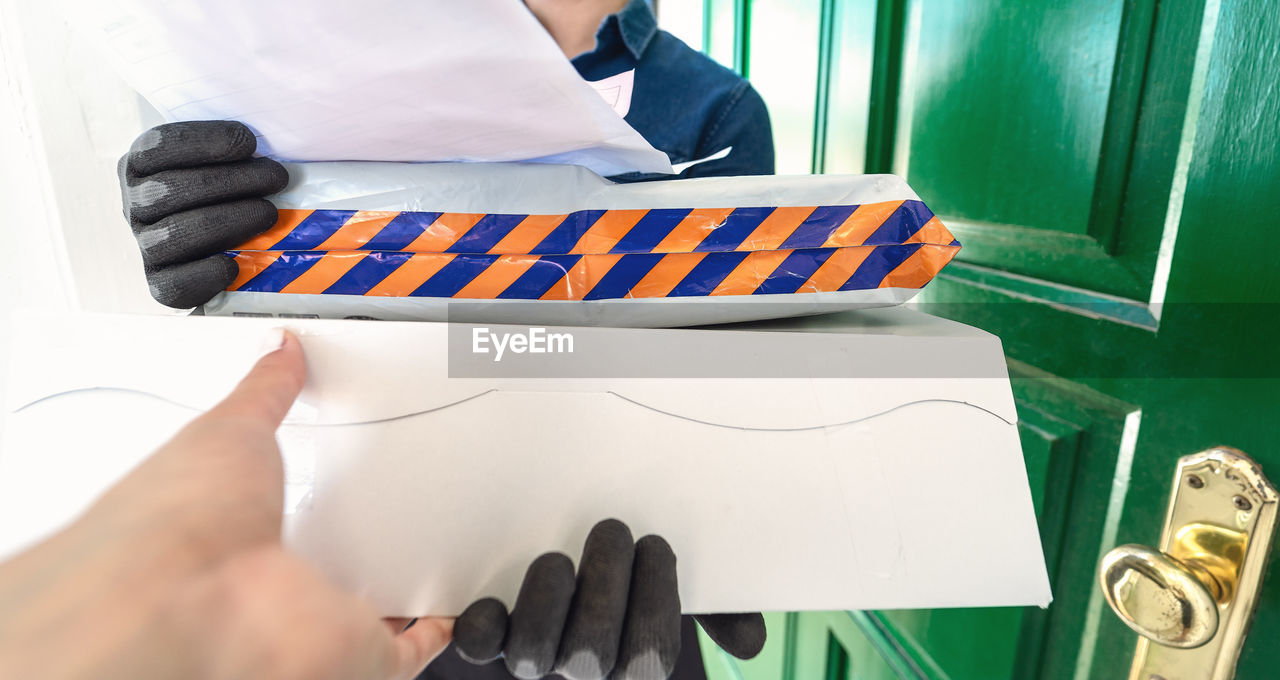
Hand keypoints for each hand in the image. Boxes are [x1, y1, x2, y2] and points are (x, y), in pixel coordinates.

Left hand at [0, 330, 451, 679]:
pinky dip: (428, 632)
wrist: (186, 599)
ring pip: (357, 606)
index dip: (293, 492)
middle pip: (317, 561)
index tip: (321, 469)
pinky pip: (402, 650)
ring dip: (385, 591)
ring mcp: (309, 612)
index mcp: (228, 526)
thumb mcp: (228, 426)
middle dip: (345, 545)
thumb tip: (279, 351)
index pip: (270, 506)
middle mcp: (268, 577)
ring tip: (411, 560)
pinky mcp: (352, 646)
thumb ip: (265, 389)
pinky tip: (440, 612)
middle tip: (378, 515)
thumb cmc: (177, 522)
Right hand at [118, 120, 288, 307]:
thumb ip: (230, 152)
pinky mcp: (160, 283)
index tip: (250, 142)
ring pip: (175, 233)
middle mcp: (135, 204)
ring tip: (268, 213)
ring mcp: (145, 245)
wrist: (212, 253)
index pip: (161, 145)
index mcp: (140, 164)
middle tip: (276, 177)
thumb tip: (268, 149)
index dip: (205, 141)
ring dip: (228, 220)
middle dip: (231, 181)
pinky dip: (207, 273)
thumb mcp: (219, 162)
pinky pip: (177, 283)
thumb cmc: (224, 194)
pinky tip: (235, 265)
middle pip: (170, 188)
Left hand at [453, 519, 764, 679]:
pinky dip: (480, 624)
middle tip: (612, 529)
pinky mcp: (491, 636)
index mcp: (634, 662)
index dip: (652, 600)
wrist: (582, 571)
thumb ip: (723, 611)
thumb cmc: (641, 579)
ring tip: (560, 558)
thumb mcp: (689, 591)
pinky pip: (480, 643)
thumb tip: (752, 643)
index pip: (647, 656)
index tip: (656, 542)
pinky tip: (490, 597)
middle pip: (588, 655)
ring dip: (545, 602)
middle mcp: (582, 669)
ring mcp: (535, 655)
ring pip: (532, 655)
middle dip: (602, 588)